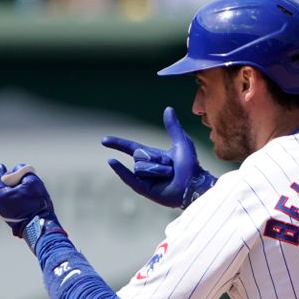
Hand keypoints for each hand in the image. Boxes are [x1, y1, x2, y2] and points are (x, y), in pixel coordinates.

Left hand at [0, 147, 57, 236]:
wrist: (41, 229)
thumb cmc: (37, 205)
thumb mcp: (33, 182)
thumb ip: (23, 171)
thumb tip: (17, 173)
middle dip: (5, 173)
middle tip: (2, 165)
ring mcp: (0, 209)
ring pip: (4, 189)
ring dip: (9, 182)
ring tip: (3, 168)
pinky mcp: (6, 214)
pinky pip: (8, 197)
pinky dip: (13, 191)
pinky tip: (14, 187)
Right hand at [101, 106, 216, 208]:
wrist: (193, 184)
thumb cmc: (190, 166)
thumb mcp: (181, 142)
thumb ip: (173, 127)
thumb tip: (168, 109)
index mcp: (153, 157)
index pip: (131, 148)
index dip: (118, 143)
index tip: (105, 140)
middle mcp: (146, 168)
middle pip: (138, 155)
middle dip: (155, 158)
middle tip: (171, 167)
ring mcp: (144, 180)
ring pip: (139, 167)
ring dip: (156, 169)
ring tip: (169, 175)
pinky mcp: (144, 190)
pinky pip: (129, 178)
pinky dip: (120, 170)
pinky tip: (112, 161)